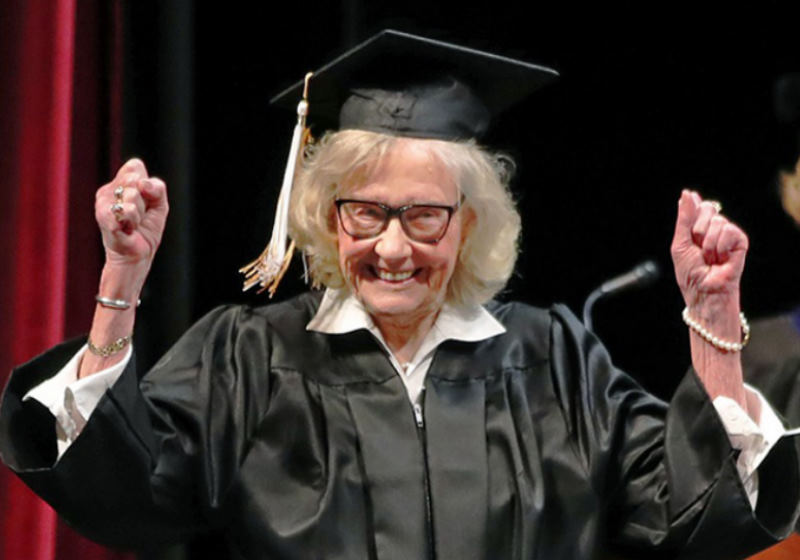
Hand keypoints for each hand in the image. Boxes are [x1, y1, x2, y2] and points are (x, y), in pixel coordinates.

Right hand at [94, 158, 168, 268]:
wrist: (138, 255)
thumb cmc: (146, 229)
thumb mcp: (159, 205)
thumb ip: (157, 188)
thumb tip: (142, 184)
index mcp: (119, 184)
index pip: (134, 166)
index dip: (146, 183)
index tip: (146, 200)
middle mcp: (107, 190)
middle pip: (134, 178)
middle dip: (145, 200)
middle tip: (139, 215)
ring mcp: (103, 203)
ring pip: (132, 194)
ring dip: (140, 214)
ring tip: (133, 225)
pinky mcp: (103, 217)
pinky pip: (126, 209)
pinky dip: (134, 222)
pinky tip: (128, 230)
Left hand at [670, 190, 747, 308]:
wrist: (704, 291)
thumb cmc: (690, 272)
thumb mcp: (680, 243)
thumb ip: (684, 218)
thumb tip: (688, 193)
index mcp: (697, 226)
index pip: (696, 205)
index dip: (692, 214)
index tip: (690, 234)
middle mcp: (713, 227)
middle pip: (707, 208)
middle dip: (698, 231)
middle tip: (698, 250)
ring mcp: (727, 234)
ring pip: (717, 221)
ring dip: (708, 244)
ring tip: (710, 259)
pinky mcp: (740, 241)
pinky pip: (729, 230)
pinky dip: (721, 246)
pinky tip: (721, 259)